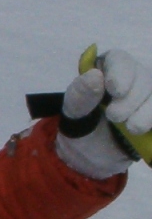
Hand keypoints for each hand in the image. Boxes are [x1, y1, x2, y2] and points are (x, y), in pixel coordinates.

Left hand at [54, 49, 151, 178]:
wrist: (94, 159)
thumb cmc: (80, 131)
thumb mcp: (72, 116)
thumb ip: (80, 97)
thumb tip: (96, 75)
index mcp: (104, 71)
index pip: (118, 59)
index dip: (120, 72)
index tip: (115, 91)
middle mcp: (130, 79)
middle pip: (143, 76)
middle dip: (131, 99)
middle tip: (114, 117)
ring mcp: (147, 96)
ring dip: (147, 112)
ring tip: (131, 128)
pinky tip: (144, 129)